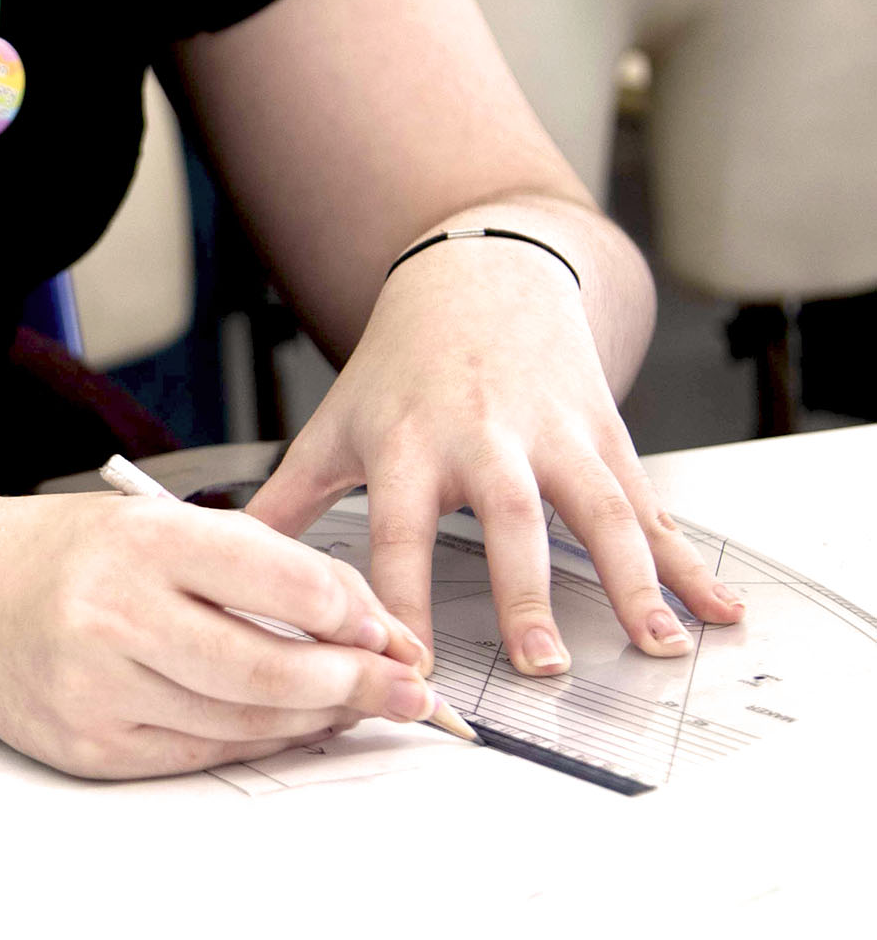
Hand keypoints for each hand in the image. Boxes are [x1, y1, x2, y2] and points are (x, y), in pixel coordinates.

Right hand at [0, 488, 431, 779]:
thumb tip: (365, 623)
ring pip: (242, 721)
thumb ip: (258, 562)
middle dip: (355, 685)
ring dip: (315, 720)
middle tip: (405, 691)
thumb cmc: (73, 553)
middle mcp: (116, 612)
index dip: (353, 613)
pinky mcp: (91, 746)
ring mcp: (99, 686)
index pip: (281, 579)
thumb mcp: (159, 523)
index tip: (391, 631)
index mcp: (144, 539)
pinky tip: (287, 725)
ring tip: (354, 706)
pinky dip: (257, 742)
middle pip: (269, 667)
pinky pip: (200, 755)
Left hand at [248, 235, 746, 675]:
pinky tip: (717, 609)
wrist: (478, 272)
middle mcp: (482, 437)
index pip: (397, 532)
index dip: (400, 602)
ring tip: (656, 644)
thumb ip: (289, 498)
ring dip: (630, 580)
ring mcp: (550, 432)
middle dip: (523, 591)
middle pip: (506, 518)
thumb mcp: (337, 420)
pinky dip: (689, 561)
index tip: (407, 667)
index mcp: (408, 443)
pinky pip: (650, 504)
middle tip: (541, 662)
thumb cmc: (401, 363)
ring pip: (596, 508)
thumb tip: (222, 556)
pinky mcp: (602, 431)